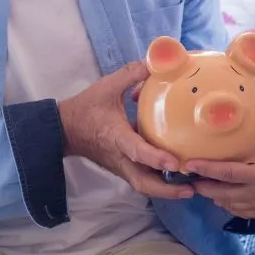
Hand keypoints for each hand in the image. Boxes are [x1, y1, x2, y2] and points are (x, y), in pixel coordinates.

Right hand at [58, 61, 192, 200]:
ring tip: (190, 188)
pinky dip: (157, 183)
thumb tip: (155, 63)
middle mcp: (119, 157)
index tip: (174, 163)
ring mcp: (119, 166)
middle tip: (191, 189)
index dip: (155, 158)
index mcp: (116, 137)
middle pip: (143, 183)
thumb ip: (130, 74)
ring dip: (165, 190)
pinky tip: (175, 177)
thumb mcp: (106, 86)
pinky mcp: (121, 168)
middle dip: (167, 190)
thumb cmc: (86, 108)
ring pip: (142, 185)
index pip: (136, 151)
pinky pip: (140, 180)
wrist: (63, 129)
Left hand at [186, 107, 254, 217]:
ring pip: (227, 204)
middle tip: (187, 175)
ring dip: (212, 195)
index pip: (228, 174)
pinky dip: (226, 203)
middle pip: (220, 194)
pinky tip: (223, 195)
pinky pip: (238, 210)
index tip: (189, 164)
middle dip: (202, 186)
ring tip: (202, 182)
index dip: (207, 169)